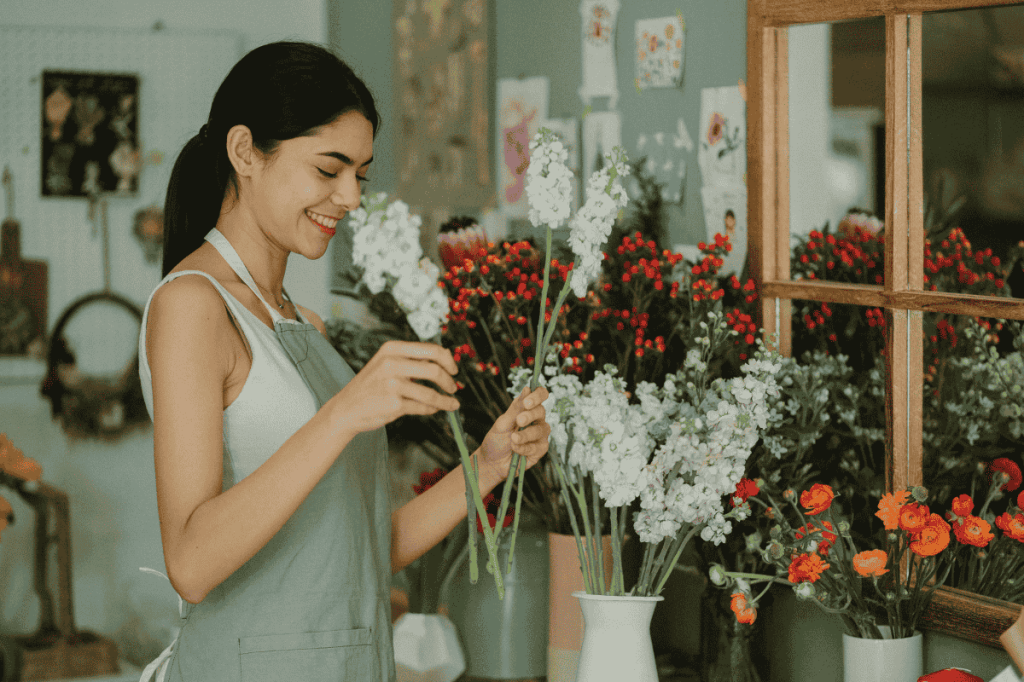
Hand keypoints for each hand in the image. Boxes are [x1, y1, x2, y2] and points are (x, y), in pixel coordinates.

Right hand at [332, 340, 459, 434]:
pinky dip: (433, 409)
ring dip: (445, 400)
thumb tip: (446, 360)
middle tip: (453, 388)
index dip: (448, 360)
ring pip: (431, 393)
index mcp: (392, 349)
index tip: (454, 369)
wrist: (346, 408)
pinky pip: (423, 407)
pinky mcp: (394, 404)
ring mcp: (392, 384)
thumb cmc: (371, 386)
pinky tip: (435, 409)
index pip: (431, 350)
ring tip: (451, 403)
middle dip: (449, 381)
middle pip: (434, 370)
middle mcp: (392, 363)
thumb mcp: (386, 363)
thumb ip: (412, 359)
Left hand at [477, 386, 550, 487]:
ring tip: (512, 439)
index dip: (538, 395)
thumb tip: (527, 388)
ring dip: (525, 434)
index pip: (540, 395)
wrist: (491, 462)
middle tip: (518, 421)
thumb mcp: (502, 423)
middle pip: (542, 411)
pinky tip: (515, 449)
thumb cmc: (496, 440)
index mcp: (526, 409)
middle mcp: (536, 420)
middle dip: (530, 416)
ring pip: (541, 429)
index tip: (527, 402)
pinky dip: (524, 448)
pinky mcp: (540, 450)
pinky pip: (538, 446)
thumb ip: (516, 408)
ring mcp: (539, 435)